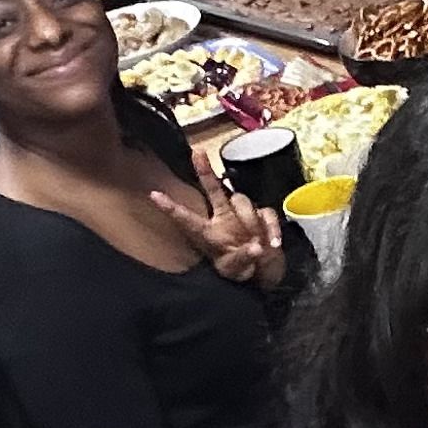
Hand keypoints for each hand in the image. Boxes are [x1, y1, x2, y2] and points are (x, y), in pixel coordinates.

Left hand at [148, 150, 287, 288]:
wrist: (265, 275)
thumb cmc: (243, 272)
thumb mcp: (238, 271)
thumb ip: (245, 258)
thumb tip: (257, 248)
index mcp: (209, 234)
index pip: (187, 218)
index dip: (171, 208)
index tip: (154, 195)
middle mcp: (223, 220)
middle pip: (213, 190)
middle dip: (205, 171)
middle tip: (197, 152)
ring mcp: (242, 217)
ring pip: (244, 201)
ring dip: (252, 220)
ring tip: (258, 242)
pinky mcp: (261, 218)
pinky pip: (267, 213)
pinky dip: (272, 228)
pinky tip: (273, 242)